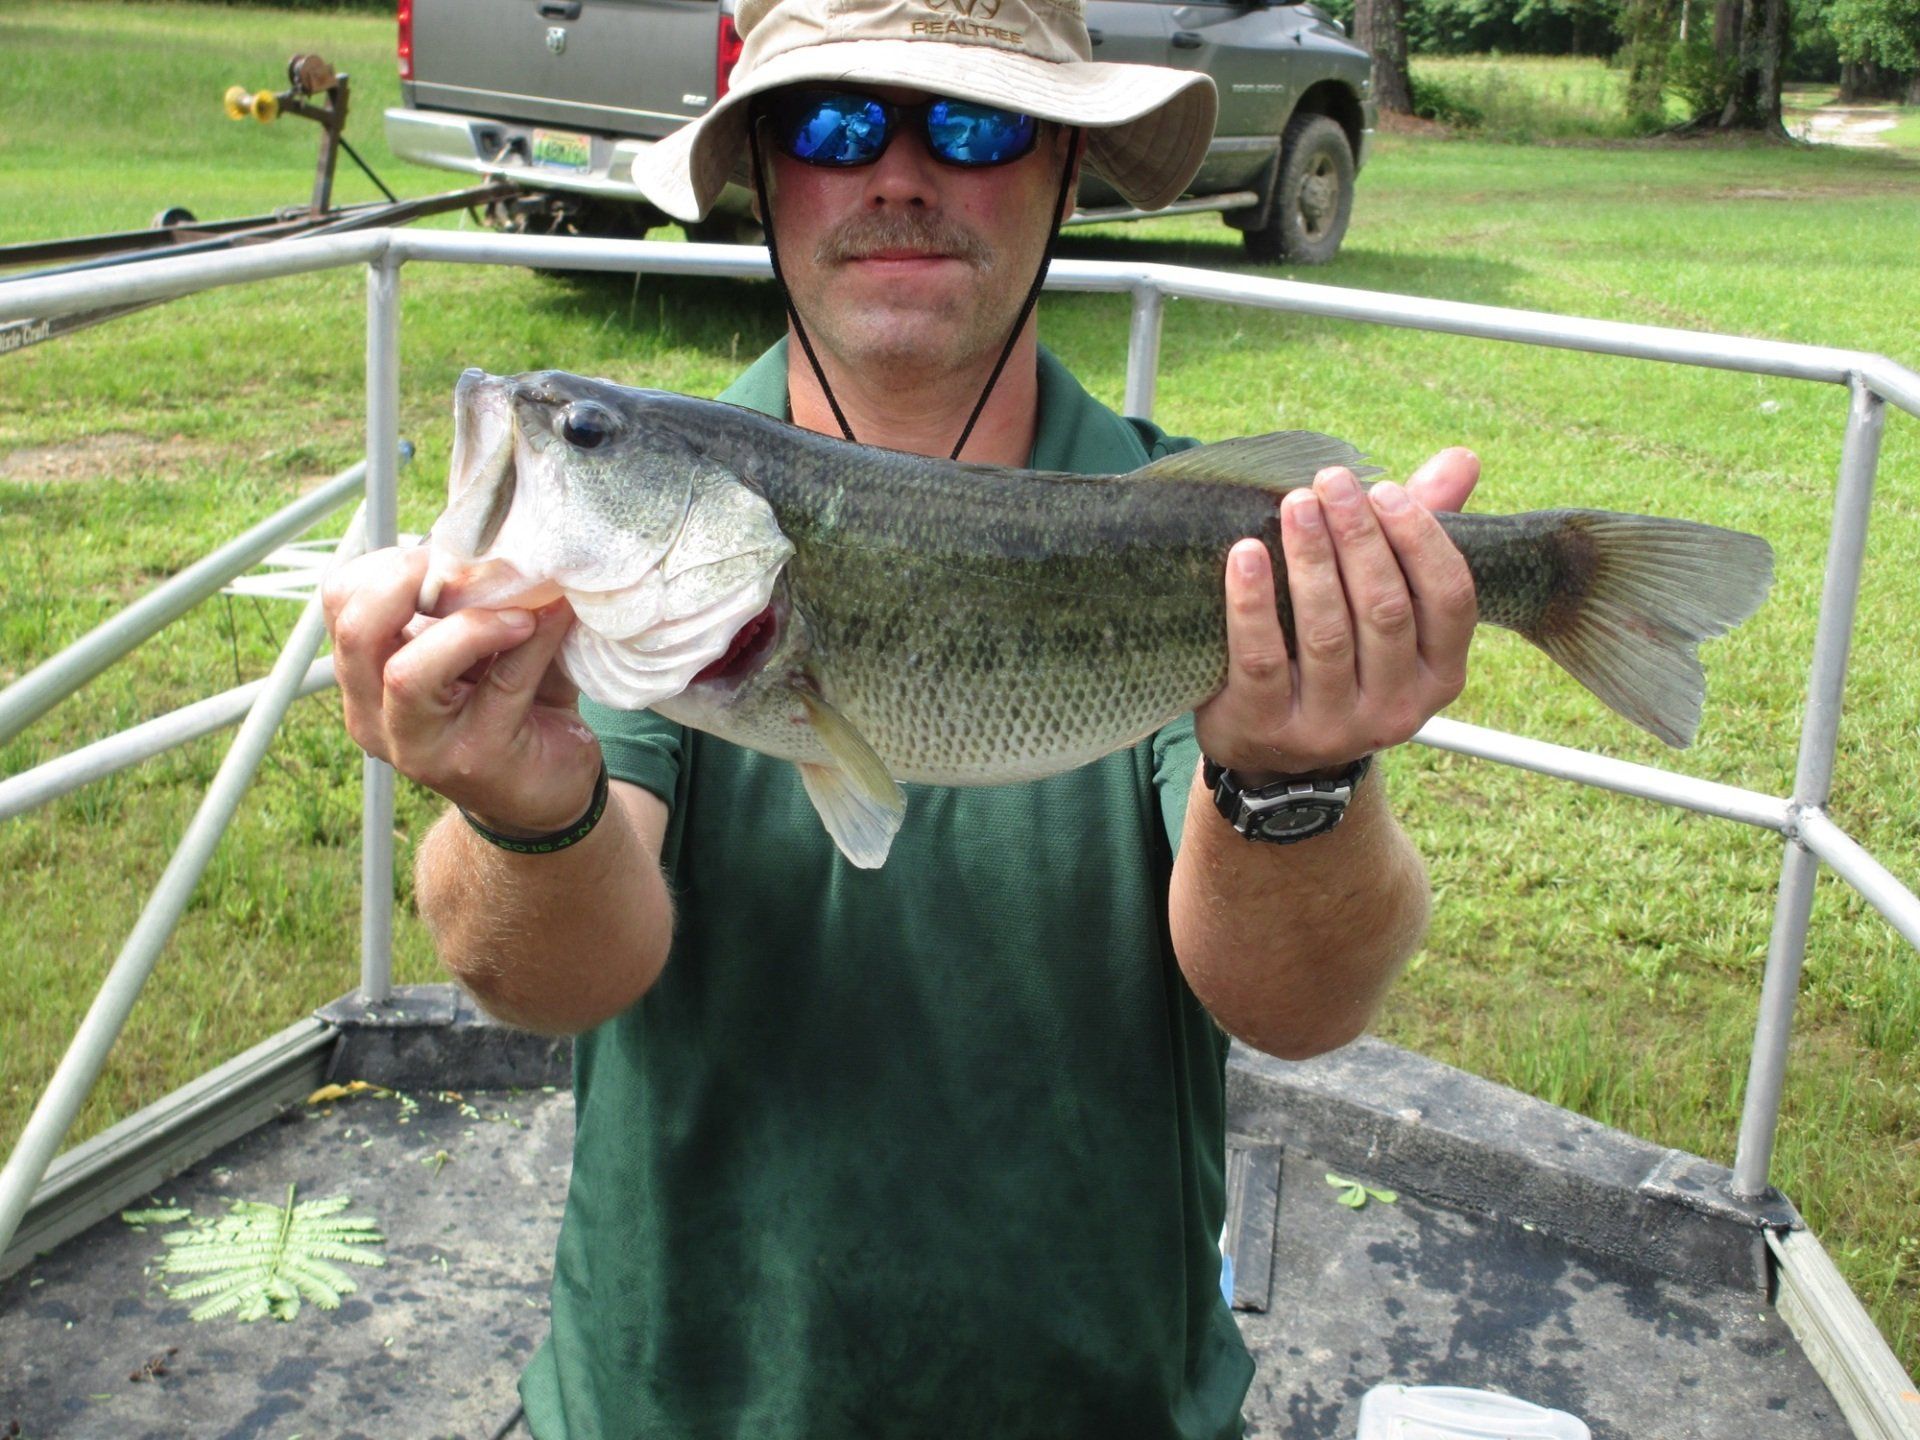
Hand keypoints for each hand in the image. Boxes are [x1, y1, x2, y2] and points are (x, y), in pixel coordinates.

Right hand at [321, 545, 602, 834]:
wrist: (546, 789)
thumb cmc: (509, 705)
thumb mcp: (477, 646)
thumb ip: (471, 598)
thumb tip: (503, 538)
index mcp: (364, 676)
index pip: (340, 604)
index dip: (385, 564)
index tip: (439, 551)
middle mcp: (374, 715)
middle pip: (356, 632)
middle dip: (405, 583)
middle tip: (460, 566)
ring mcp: (418, 746)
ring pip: (408, 673)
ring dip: (469, 625)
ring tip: (518, 611)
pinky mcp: (474, 761)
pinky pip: (498, 687)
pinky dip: (531, 643)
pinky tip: (553, 620)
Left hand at [1193, 448, 1480, 780]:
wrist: (1270, 750)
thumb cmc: (1339, 656)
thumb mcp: (1387, 607)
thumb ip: (1420, 534)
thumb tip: (1462, 459)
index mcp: (1440, 675)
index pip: (1452, 600)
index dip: (1422, 540)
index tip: (1385, 490)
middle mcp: (1396, 709)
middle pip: (1384, 610)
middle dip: (1358, 538)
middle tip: (1330, 482)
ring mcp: (1333, 727)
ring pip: (1326, 634)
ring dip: (1311, 561)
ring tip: (1294, 505)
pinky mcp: (1269, 730)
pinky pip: (1261, 658)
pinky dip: (1253, 602)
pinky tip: (1244, 554)